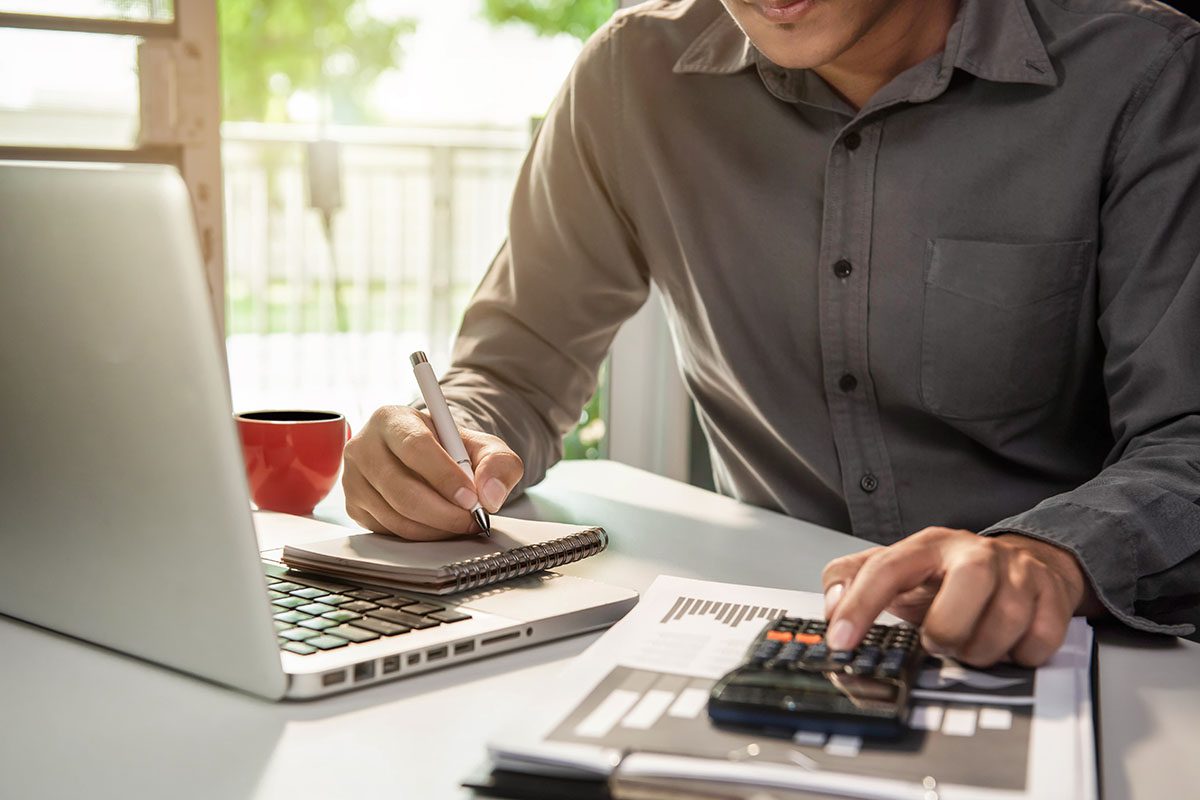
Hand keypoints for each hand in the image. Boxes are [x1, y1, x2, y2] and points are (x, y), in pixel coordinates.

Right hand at [342, 405, 523, 539]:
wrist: (429, 460)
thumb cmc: (452, 450)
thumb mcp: (483, 447)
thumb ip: (498, 463)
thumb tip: (490, 495)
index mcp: (392, 419)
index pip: (415, 447)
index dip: (445, 477)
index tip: (471, 498)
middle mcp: (363, 446)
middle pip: (401, 490)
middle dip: (444, 512)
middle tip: (472, 519)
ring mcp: (353, 479)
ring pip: (396, 516)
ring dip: (436, 528)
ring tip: (461, 522)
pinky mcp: (354, 506)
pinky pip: (389, 531)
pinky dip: (421, 535)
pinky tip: (439, 525)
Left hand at [821, 527, 1099, 666]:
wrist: (1025, 563)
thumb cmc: (950, 577)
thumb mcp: (899, 570)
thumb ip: (853, 580)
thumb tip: (831, 607)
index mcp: (928, 545)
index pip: (886, 568)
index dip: (860, 605)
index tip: (841, 641)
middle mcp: (974, 552)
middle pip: (958, 599)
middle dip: (945, 634)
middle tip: (939, 642)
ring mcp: (1018, 571)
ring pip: (1003, 624)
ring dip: (981, 652)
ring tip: (971, 645)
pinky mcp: (1053, 595)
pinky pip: (1038, 642)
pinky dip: (1019, 655)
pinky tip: (1007, 643)